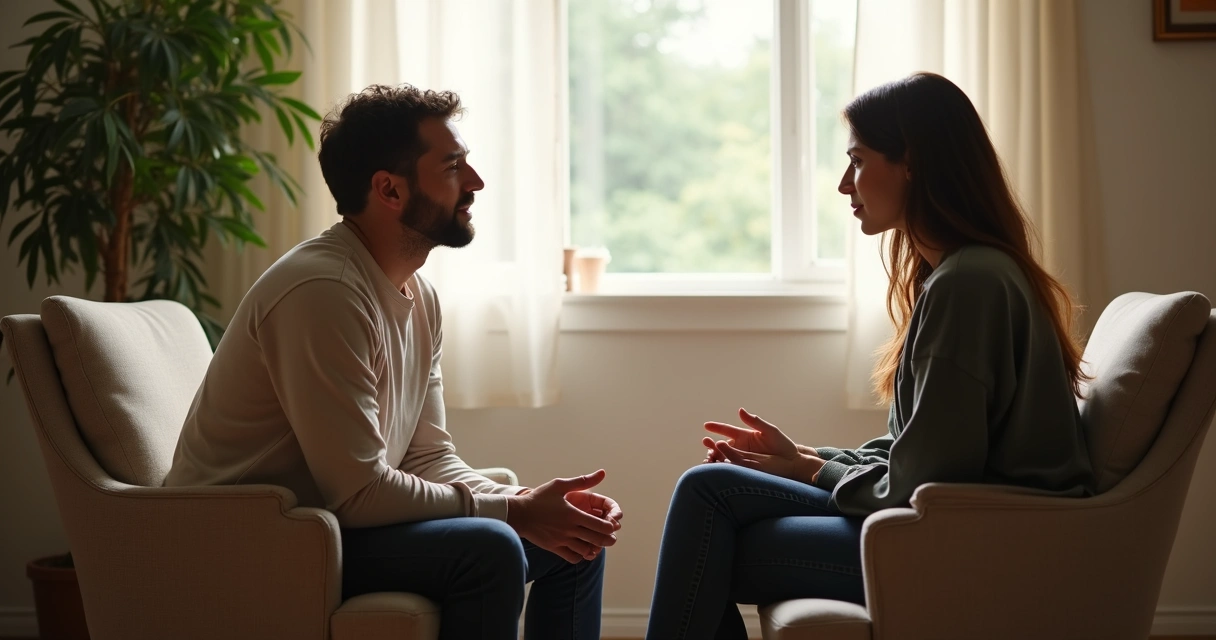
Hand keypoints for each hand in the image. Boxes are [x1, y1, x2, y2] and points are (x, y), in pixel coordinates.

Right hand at [506, 469, 618, 563]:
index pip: (600, 525)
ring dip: (594, 548)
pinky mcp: (554, 548)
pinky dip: (580, 556)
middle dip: (607, 540)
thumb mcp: (560, 485)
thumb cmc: (539, 498)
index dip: (610, 527)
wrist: (518, 514)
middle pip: (596, 540)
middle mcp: (569, 529)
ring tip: (597, 545)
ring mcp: (561, 540)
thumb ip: (583, 481)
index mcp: (574, 514)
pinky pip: (572, 557)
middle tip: (611, 539)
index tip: (612, 525)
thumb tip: (602, 473)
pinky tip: (580, 549)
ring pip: (585, 550)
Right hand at [702, 408, 822, 482]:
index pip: (727, 430)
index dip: (717, 427)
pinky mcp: (746, 469)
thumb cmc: (782, 445)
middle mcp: (741, 447)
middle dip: (711, 445)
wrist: (792, 462)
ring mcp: (742, 458)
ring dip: (714, 456)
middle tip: (706, 442)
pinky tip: (718, 466)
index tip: (706, 425)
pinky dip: (722, 468)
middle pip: (721, 445)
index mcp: (745, 436)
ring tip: (709, 456)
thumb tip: (740, 410)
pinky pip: (731, 468)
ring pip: (723, 457)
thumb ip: (755, 421)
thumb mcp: (769, 431)